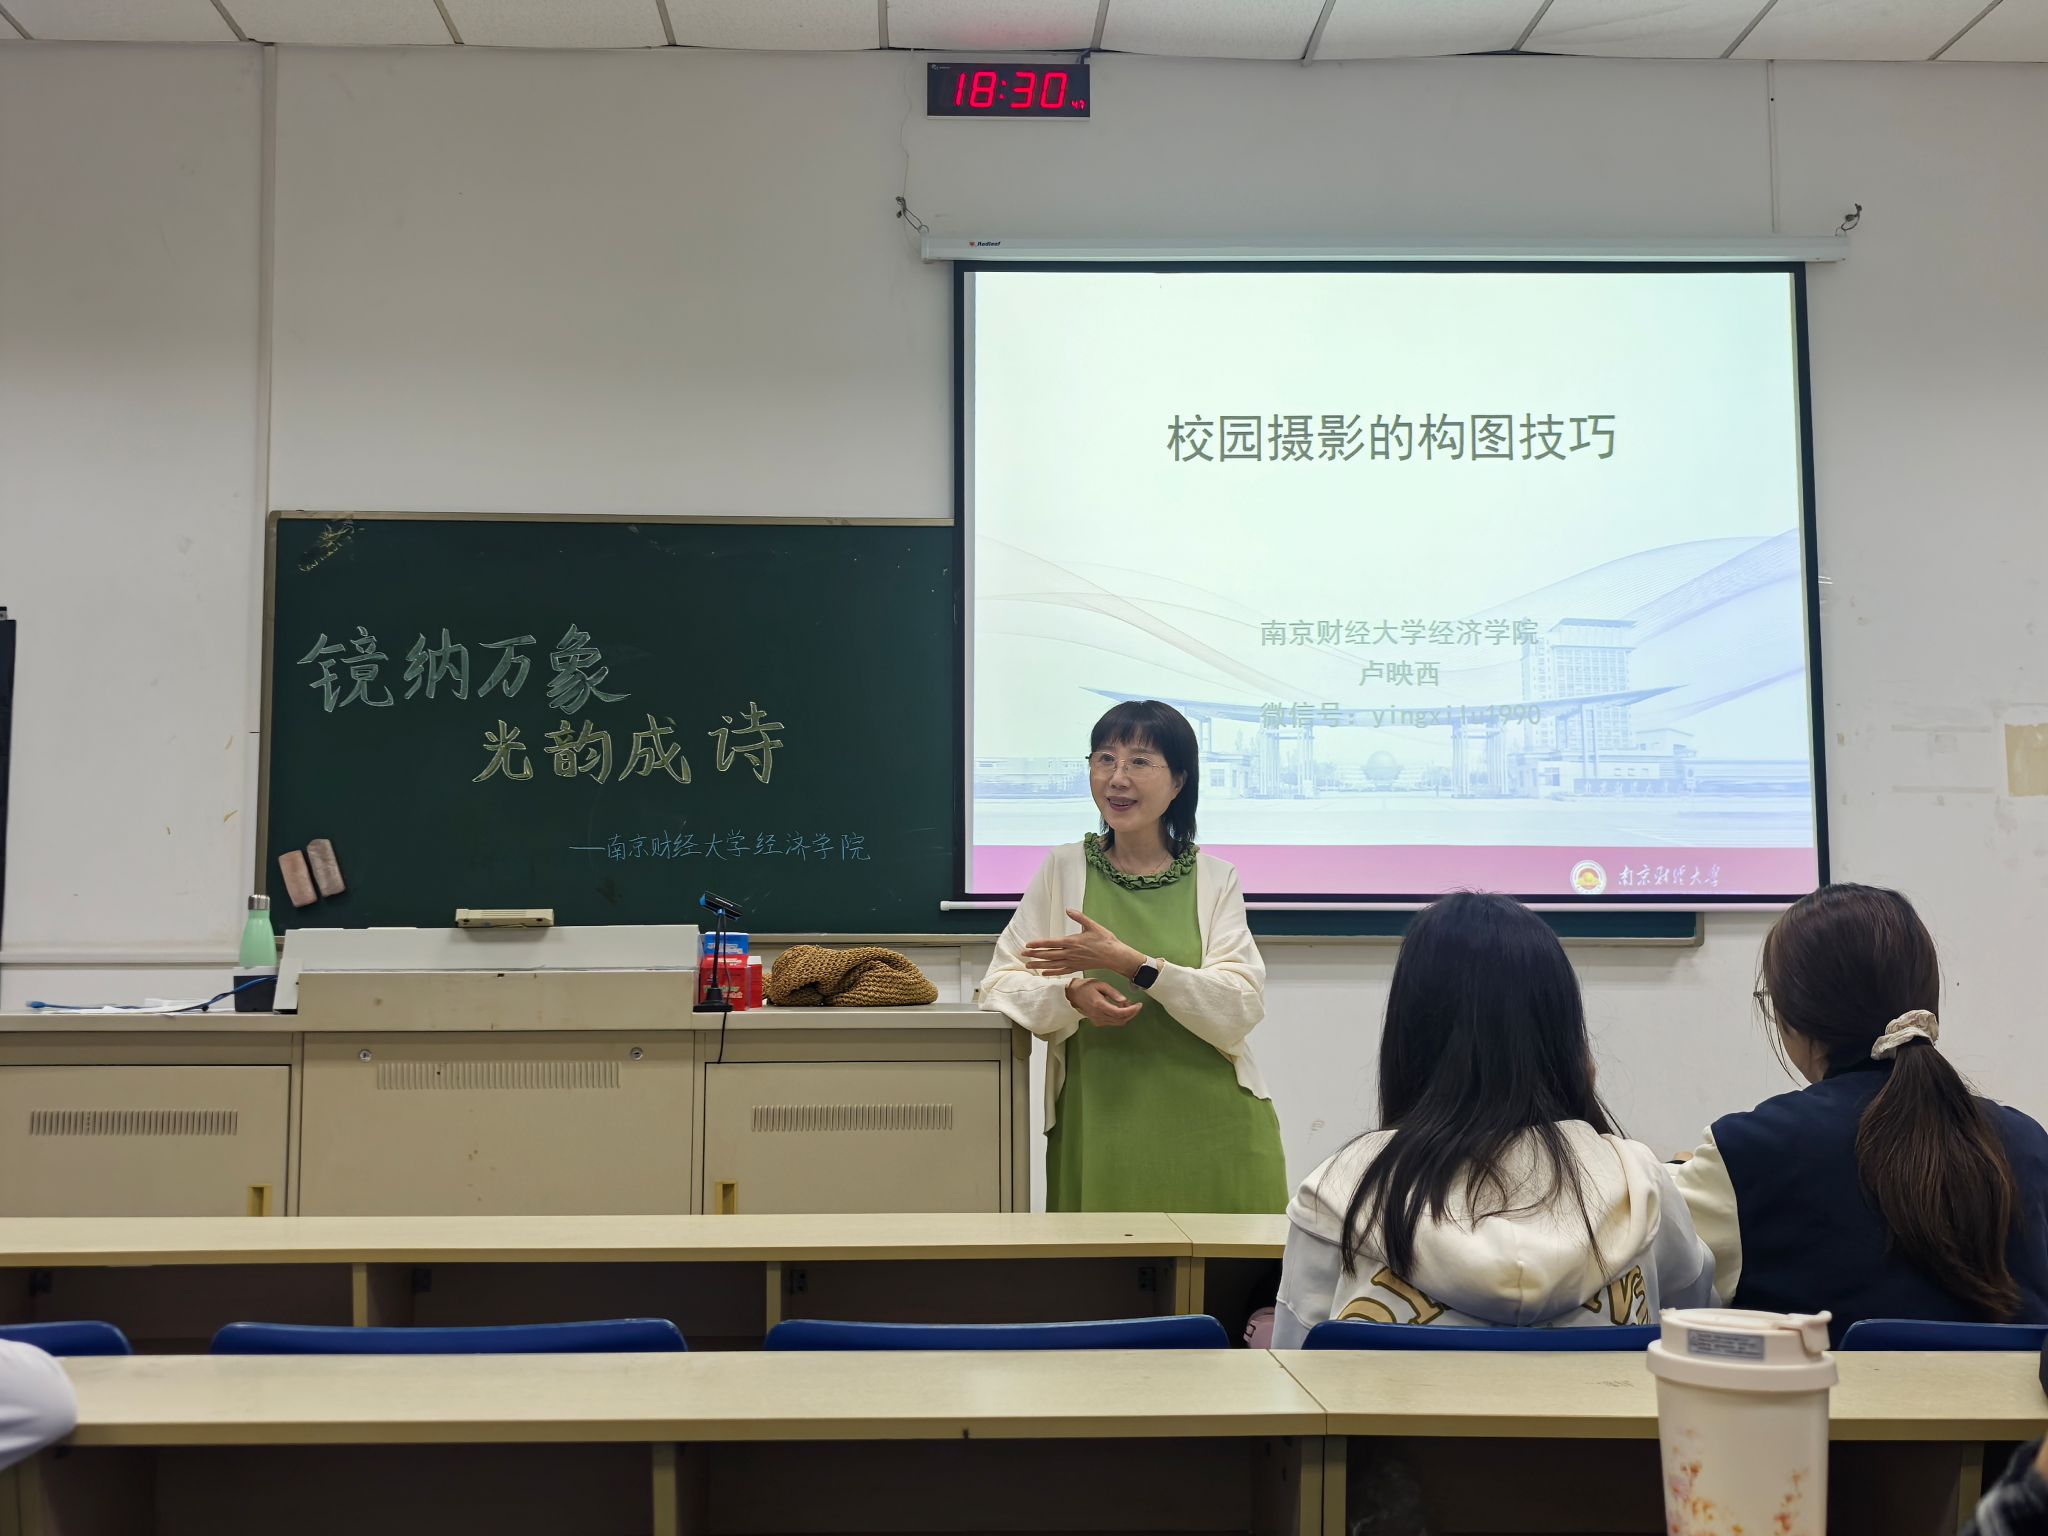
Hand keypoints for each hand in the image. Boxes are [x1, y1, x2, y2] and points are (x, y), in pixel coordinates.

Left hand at [1024, 910, 1144, 979]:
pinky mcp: (1077, 967)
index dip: (1038, 944)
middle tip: (1023, 955)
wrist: (1114, 955)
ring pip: (1052, 964)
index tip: (1028, 945)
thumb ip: (1079, 917)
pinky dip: (1052, 972)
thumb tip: (1068, 909)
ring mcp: (1073, 962)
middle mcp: (1070, 953)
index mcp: (1072, 941)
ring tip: (1028, 965)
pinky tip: (1044, 973)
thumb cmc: (1105, 939)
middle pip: (1048, 954)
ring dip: (1039, 965)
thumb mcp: (1093, 925)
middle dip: (1034, 955)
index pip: (1051, 943)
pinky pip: (1062, 971)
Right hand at [1066, 977, 1141, 1027]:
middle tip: (1136, 1005)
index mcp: (1099, 1005)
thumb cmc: (1086, 987)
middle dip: (1132, 1014)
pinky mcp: (1097, 1022)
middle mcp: (1098, 1015)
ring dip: (1126, 1016)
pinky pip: (1113, 1022)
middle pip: (1121, 1020)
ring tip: (1128, 1005)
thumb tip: (1124, 1000)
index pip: (1120, 1013)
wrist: (1074, 994)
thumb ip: (1114, 993)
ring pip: (1118, 1023)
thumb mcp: (1101, 985)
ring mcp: (1097, 1020)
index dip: (1132, 1010)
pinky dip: (1120, 1017)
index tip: (1139, 1005)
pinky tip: (1120, 1009)